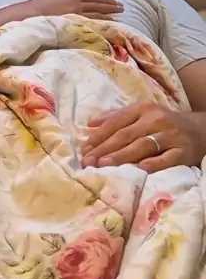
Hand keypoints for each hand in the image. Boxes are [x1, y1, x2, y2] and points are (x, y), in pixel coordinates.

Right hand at [26, 0, 122, 19]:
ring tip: (120, 9)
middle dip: (108, 1)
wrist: (31, 12)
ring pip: (97, 7)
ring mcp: (76, 6)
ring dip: (110, 8)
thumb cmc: (36, 7)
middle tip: (120, 4)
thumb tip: (63, 3)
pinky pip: (93, 16)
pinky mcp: (76, 16)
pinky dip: (103, 16)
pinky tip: (111, 17)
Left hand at [81, 101, 204, 171]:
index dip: (99, 135)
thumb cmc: (163, 124)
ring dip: (121, 156)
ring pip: (142, 146)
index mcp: (143, 109)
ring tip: (104, 165)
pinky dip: (153, 164)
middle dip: (104, 148)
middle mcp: (156, 119)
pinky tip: (139, 169)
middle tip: (88, 161)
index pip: (117, 122)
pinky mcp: (183, 151)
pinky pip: (166, 159)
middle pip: (126, 134)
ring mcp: (170, 135)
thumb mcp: (142, 114)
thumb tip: (90, 124)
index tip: (84, 149)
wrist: (199, 130)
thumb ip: (116, 117)